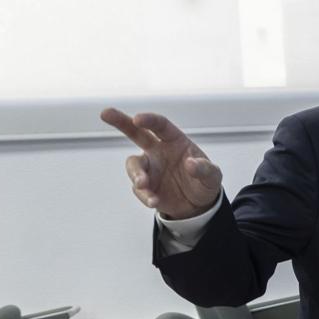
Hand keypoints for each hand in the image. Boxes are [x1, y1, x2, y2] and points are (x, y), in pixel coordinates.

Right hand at [101, 108, 222, 218]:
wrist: (197, 205)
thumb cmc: (204, 182)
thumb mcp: (213, 176)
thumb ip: (204, 169)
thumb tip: (191, 164)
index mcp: (174, 141)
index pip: (160, 126)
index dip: (149, 120)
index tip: (137, 118)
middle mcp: (158, 151)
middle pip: (136, 133)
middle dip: (120, 122)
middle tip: (106, 113)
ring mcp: (149, 168)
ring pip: (134, 165)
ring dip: (136, 174)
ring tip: (143, 185)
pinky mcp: (145, 186)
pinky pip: (140, 189)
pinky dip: (145, 195)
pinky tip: (154, 201)